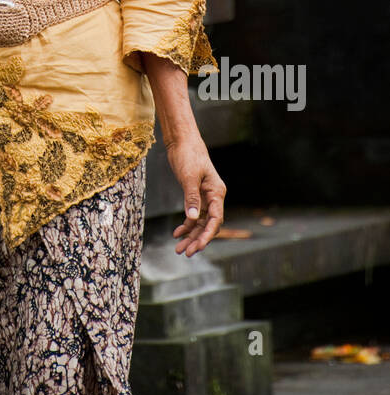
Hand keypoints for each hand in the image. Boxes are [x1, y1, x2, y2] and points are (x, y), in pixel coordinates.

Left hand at [165, 136, 225, 255]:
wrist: (183, 141)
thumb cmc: (188, 155)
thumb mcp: (189, 176)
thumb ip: (191, 197)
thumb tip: (192, 218)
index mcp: (217, 192)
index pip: (215, 219)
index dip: (207, 235)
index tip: (198, 247)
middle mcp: (213, 197)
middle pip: (208, 224)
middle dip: (196, 239)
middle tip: (184, 252)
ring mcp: (205, 197)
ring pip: (200, 222)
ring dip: (190, 235)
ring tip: (178, 249)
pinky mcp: (195, 195)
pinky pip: (193, 215)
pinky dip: (186, 225)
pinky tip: (177, 233)